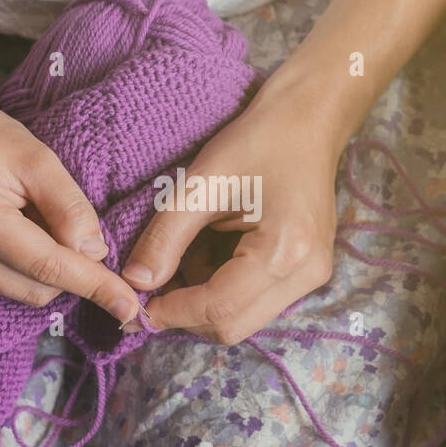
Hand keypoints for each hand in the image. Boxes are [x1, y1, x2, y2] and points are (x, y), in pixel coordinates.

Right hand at [0, 65, 142, 322]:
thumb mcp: (37, 157)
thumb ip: (70, 207)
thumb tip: (96, 255)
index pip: (49, 268)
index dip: (94, 286)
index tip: (130, 306)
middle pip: (38, 288)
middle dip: (68, 267)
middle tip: (62, 219)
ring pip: (21, 292)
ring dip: (42, 267)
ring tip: (27, 217)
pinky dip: (19, 267)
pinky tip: (8, 229)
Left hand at [122, 76, 341, 343]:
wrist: (309, 120)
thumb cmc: (258, 140)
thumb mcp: (201, 183)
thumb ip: (165, 238)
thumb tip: (134, 283)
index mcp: (285, 250)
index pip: (220, 309)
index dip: (173, 312)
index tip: (136, 304)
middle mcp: (306, 274)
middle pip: (234, 326)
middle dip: (186, 314)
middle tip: (151, 289)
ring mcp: (312, 276)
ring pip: (243, 320)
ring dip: (202, 304)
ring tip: (180, 263)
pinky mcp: (306, 273)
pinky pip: (255, 302)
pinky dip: (221, 291)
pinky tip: (205, 257)